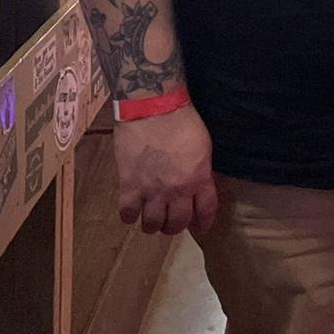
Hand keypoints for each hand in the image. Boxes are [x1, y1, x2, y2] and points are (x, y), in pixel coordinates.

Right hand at [113, 103, 218, 235]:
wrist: (152, 106)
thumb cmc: (182, 119)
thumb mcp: (203, 145)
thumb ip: (201, 171)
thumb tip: (198, 185)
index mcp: (199, 178)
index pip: (206, 212)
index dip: (203, 222)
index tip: (200, 226)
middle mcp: (177, 191)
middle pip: (177, 223)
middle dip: (175, 225)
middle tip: (170, 220)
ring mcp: (152, 191)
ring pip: (152, 225)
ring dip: (153, 224)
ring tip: (151, 216)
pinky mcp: (129, 186)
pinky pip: (128, 214)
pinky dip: (130, 215)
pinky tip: (132, 208)